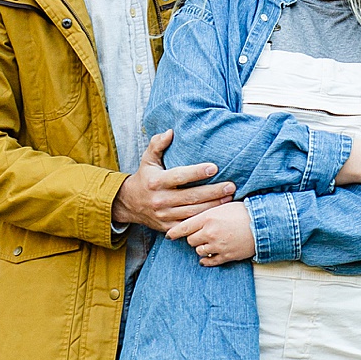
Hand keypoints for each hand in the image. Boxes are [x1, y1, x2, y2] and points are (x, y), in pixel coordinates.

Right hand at [112, 129, 235, 232]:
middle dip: (213, 192)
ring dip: (213, 206)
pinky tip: (217, 213)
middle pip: (191, 197)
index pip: (179, 176)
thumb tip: (171, 132)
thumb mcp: (148, 159)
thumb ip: (157, 144)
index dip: (196, 172)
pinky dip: (203, 220)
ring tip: (229, 198)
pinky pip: (189, 225)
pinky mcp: (168, 227)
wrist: (129, 204)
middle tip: (231, 186)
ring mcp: (164, 215)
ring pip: (192, 212)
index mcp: (156, 181)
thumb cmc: (145, 177)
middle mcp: (160, 199)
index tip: (214, 168)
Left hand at [169, 201, 256, 266]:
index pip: (184, 227)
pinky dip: (207, 260)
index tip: (169, 236)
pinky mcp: (226, 256)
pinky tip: (207, 258)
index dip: (174, 232)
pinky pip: (209, 261)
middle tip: (199, 234)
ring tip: (208, 243)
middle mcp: (209, 233)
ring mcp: (217, 246)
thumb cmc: (244, 211)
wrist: (262, 224)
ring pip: (199, 251)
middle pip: (190, 240)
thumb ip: (207, 212)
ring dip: (201, 248)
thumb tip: (195, 216)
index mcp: (207, 218)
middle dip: (193, 238)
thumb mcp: (222, 206)